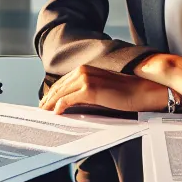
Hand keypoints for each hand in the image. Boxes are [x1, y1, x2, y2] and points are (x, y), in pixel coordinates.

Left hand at [40, 65, 168, 115]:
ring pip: (61, 93)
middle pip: (59, 87)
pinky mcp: (89, 89)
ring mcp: (85, 79)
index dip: (53, 92)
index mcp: (86, 69)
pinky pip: (68, 99)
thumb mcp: (101, 89)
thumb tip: (70, 103)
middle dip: (48, 98)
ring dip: (51, 103)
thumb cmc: (124, 91)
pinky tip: (56, 113)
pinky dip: (60, 106)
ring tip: (45, 113)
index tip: (46, 102)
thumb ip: (85, 92)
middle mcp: (83, 71)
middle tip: (41, 109)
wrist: (140, 90)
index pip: (63, 82)